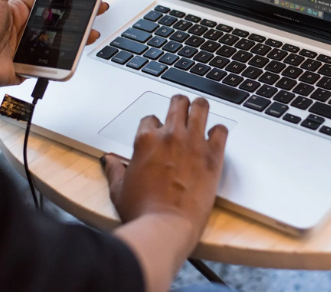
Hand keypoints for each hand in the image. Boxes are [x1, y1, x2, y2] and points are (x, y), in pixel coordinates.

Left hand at [0, 0, 107, 87]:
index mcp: (18, 10)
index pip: (51, 2)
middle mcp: (25, 29)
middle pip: (60, 22)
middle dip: (80, 17)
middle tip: (98, 10)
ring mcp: (28, 48)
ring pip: (60, 43)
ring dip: (78, 38)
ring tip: (92, 32)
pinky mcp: (28, 67)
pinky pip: (51, 64)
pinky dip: (64, 61)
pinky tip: (76, 53)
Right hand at [104, 95, 227, 252]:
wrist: (166, 227)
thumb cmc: (142, 212)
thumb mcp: (119, 190)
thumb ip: (115, 170)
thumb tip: (109, 160)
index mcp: (146, 140)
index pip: (150, 118)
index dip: (154, 125)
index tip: (158, 133)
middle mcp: (170, 135)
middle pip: (178, 103)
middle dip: (179, 104)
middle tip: (182, 110)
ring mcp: (193, 142)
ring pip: (201, 107)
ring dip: (200, 108)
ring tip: (201, 111)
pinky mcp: (213, 154)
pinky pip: (221, 130)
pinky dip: (218, 132)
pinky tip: (215, 138)